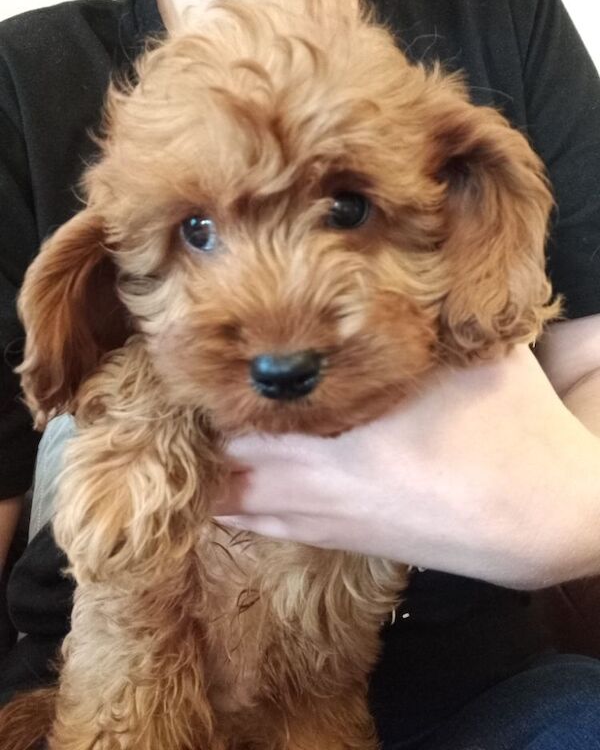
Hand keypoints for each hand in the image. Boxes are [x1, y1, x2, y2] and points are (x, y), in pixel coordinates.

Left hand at [216, 346, 599, 588]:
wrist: (547, 519)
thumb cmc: (510, 430)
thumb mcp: (466, 358)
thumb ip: (424, 319)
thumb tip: (393, 275)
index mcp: (340, 433)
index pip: (245, 414)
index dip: (209, 389)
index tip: (189, 359)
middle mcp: (321, 481)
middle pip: (233, 458)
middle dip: (206, 429)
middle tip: (182, 398)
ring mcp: (333, 520)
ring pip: (245, 503)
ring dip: (214, 475)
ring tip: (185, 449)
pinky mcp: (352, 542)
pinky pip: (275, 532)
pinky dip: (240, 515)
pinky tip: (220, 505)